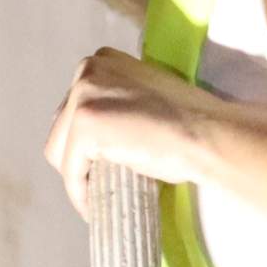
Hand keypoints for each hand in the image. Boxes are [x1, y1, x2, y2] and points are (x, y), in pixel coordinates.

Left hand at [44, 47, 207, 222]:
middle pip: (62, 126)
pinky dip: (79, 193)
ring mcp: (84, 94)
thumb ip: (120, 102)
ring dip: (77, 176)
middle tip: (99, 182)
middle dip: (77, 156)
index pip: (75, 107)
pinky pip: (70, 170)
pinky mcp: (85, 124)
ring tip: (98, 195)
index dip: (85, 140)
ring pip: (58, 149)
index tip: (100, 163)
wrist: (207, 134)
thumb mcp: (145, 97)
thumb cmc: (189, 122)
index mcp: (103, 60)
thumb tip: (104, 134)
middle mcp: (87, 68)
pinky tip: (94, 206)